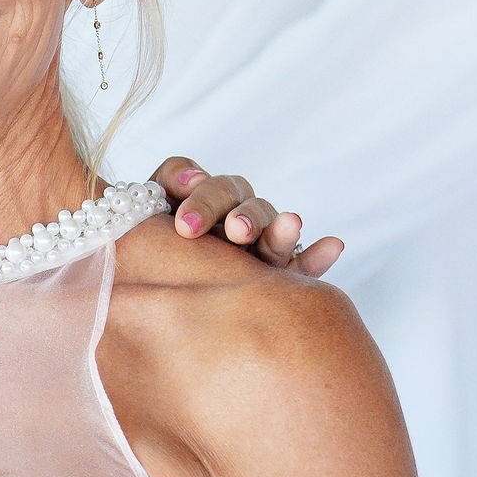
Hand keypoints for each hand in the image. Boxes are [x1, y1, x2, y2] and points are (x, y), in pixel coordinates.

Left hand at [155, 157, 342, 277]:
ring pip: (273, 230)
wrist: (148, 300)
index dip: (204, 199)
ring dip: (280, 229)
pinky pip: (301, 265)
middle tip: (236, 232)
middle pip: (247, 206)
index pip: (214, 189)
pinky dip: (317, 255)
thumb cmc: (146, 252)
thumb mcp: (143, 219)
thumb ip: (167, 184)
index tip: (186, 225)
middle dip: (243, 215)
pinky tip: (332, 245)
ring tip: (290, 225)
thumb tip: (194, 176)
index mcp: (205, 204)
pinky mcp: (279, 278)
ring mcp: (259, 249)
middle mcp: (234, 221)